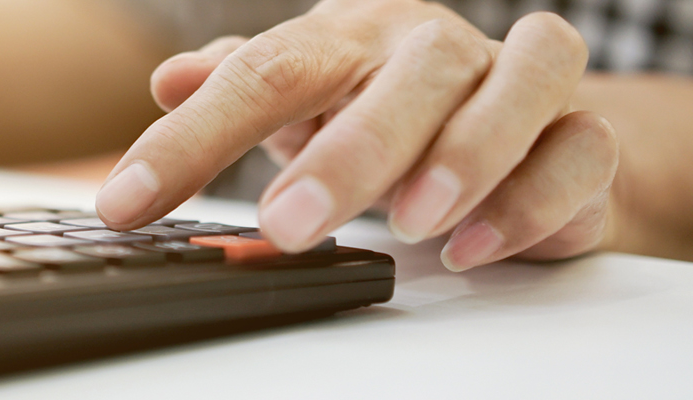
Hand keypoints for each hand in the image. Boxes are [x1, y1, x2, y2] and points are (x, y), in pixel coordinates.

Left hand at [97, 0, 616, 270]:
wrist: (515, 122)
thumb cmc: (385, 108)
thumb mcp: (301, 99)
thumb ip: (236, 88)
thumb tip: (168, 80)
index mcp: (350, 37)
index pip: (263, 73)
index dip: (189, 140)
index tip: (129, 202)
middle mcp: (433, 47)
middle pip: (402, 76)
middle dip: (345, 154)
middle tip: (288, 224)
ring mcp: (516, 81)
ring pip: (514, 88)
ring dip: (461, 157)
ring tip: (410, 222)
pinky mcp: (583, 134)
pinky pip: (578, 151)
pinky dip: (530, 199)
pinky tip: (474, 244)